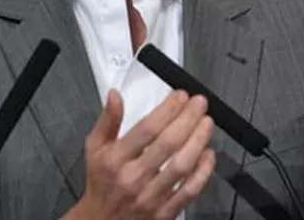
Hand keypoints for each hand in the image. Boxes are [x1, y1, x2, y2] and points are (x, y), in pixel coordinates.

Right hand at [65, 89, 215, 219]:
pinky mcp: (164, 213)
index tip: (181, 96)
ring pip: (182, 165)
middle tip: (200, 104)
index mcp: (115, 159)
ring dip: (199, 141)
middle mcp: (132, 178)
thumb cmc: (101, 182)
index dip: (168, 109)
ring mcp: (150, 197)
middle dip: (188, 119)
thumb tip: (115, 94)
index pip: (147, 129)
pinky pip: (189, 190)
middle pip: (168, 143)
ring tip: (206, 123)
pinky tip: (208, 153)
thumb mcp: (95, 148)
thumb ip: (108, 120)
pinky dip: (203, 171)